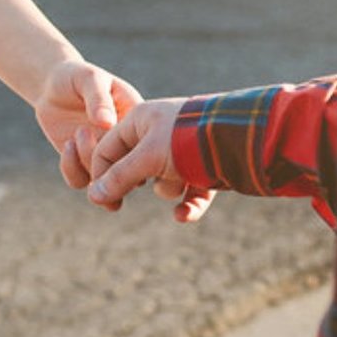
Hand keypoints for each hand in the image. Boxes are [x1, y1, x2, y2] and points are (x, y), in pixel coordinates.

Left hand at [34, 59, 141, 186]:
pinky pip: (80, 181)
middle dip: (108, 161)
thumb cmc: (77, 77)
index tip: (103, 129)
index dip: (130, 147)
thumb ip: (98, 98)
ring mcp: (105, 157)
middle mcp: (125, 145)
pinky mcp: (82, 163)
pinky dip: (72, 170)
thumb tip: (107, 123)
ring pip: (105, 182)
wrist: (52, 86)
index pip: (145, 145)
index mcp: (138, 123)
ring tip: (76, 134)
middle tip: (84, 132)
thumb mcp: (89, 78)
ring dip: (87, 163)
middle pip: (130, 171)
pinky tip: (67, 145)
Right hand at [87, 98, 215, 222]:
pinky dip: (189, 204)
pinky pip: (190, 194)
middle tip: (118, 205)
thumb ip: (120, 177)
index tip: (98, 197)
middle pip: (134, 168)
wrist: (242, 136)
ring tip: (182, 178)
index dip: (100, 173)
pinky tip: (184, 216)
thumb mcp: (147, 157)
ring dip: (170, 187)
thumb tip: (94, 196)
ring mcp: (184, 152)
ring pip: (163, 182)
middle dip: (138, 181)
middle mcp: (160, 134)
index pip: (107, 148)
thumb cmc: (188, 139)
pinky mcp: (207, 169)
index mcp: (140, 120)